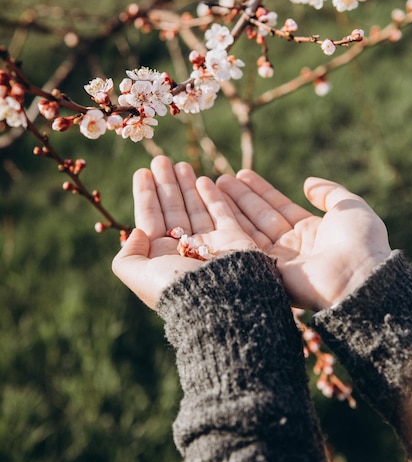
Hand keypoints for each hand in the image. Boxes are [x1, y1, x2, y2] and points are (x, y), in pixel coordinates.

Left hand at [112, 156, 254, 308]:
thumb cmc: (178, 289)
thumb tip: (135, 233)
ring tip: (180, 163)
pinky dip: (213, 196)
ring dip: (187, 185)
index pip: (151, 219)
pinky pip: (222, 212)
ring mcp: (212, 244)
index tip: (142, 172)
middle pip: (173, 210)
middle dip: (167, 185)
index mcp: (163, 259)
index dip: (147, 196)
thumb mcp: (139, 276)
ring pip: (196, 207)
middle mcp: (186, 250)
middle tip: (161, 159)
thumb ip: (127, 256)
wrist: (220, 302)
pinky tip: (204, 179)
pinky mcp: (235, 239)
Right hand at [217, 171, 391, 310]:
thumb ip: (329, 192)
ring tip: (213, 187)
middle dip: (240, 198)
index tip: (241, 174)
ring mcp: (279, 260)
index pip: (279, 207)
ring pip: (250, 229)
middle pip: (260, 217)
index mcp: (312, 232)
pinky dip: (233, 225)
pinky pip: (248, 244)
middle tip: (220, 179)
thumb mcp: (350, 207)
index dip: (261, 191)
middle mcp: (293, 246)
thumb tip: (307, 183)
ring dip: (231, 208)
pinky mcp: (269, 272)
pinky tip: (218, 208)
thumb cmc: (360, 242)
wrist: (358, 277)